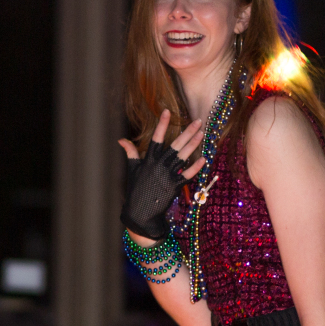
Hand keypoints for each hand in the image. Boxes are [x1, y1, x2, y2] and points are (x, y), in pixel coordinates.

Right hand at [118, 110, 206, 239]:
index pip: (156, 138)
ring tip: (202, 133)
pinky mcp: (174, 187)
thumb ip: (130, 153)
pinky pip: (187, 175)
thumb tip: (121, 140)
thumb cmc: (135, 190)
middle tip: (197, 121)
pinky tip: (204, 158)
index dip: (161, 125)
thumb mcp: (132, 170)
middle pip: (175, 145)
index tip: (167, 112)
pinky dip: (195, 167)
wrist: (140, 213)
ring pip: (182, 156)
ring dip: (193, 144)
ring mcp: (167, 176)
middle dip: (187, 132)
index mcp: (148, 160)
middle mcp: (158, 166)